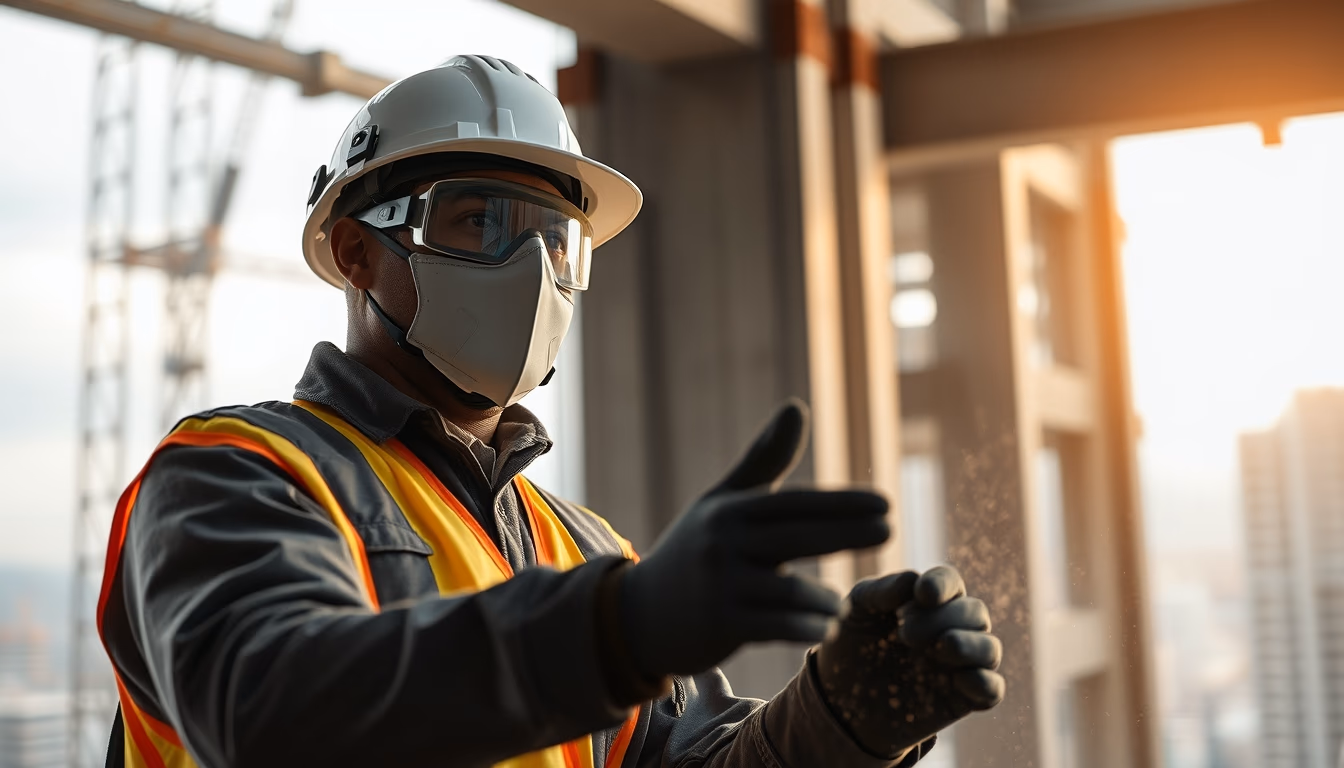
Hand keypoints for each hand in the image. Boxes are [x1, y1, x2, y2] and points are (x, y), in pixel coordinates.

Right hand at [619, 400, 890, 677]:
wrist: (641, 612)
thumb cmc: (696, 549)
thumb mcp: (724, 502)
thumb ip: (764, 459)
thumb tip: (797, 406)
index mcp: (732, 512)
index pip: (796, 503)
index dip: (842, 502)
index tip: (885, 503)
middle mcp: (725, 544)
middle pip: (797, 537)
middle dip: (848, 533)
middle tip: (890, 530)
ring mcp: (721, 586)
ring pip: (787, 591)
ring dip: (823, 597)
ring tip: (844, 603)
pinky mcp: (719, 625)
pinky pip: (772, 627)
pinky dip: (803, 627)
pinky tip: (826, 628)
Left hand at [815, 566, 1004, 757]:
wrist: (842, 698)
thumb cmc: (852, 643)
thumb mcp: (857, 610)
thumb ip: (881, 591)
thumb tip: (913, 581)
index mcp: (929, 601)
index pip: (950, 581)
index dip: (943, 584)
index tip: (923, 593)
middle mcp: (951, 628)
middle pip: (973, 612)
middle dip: (943, 618)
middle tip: (905, 633)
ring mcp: (959, 664)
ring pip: (989, 648)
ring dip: (970, 645)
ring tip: (939, 648)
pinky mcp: (962, 698)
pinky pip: (992, 689)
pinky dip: (984, 683)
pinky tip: (959, 681)